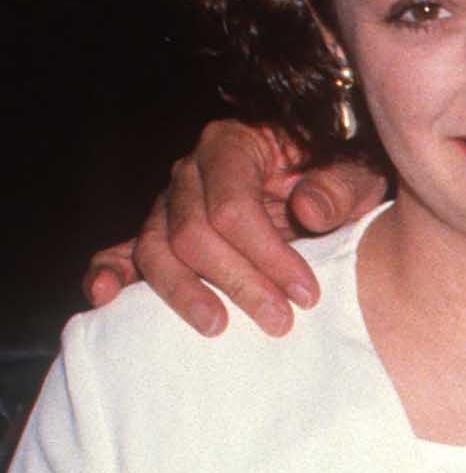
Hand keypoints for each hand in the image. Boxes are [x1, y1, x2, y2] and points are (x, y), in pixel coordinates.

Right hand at [83, 121, 386, 338]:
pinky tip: (105, 297)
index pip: (233, 206)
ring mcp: (167, 204)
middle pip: (192, 232)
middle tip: (279, 321)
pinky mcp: (159, 235)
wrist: (319, 180)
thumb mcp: (353, 173)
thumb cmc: (334, 176)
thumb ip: (336, 187)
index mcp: (230, 145)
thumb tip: (308, 207)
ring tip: (216, 327)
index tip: (306, 294)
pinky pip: (123, 252)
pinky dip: (109, 274)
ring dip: (183, 293)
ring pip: (156, 248)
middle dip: (238, 282)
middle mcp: (188, 171)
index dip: (268, 254)